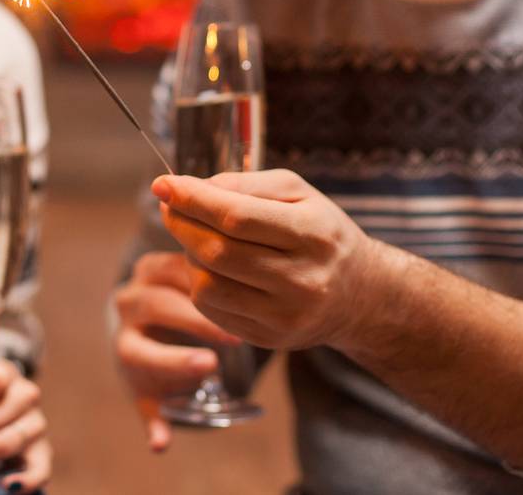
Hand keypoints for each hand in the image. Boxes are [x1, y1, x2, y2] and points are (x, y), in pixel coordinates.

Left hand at [112, 250, 244, 451]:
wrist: (136, 330)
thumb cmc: (152, 372)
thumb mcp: (152, 398)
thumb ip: (158, 419)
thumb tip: (159, 445)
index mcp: (126, 348)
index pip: (145, 355)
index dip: (177, 362)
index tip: (212, 367)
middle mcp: (126, 309)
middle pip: (159, 308)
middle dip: (198, 321)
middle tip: (236, 335)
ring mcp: (138, 280)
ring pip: (169, 272)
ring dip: (207, 285)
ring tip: (243, 298)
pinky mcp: (153, 260)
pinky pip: (179, 254)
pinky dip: (205, 263)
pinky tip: (237, 272)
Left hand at [153, 170, 381, 352]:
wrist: (359, 294)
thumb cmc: (321, 232)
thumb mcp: (297, 193)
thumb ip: (245, 184)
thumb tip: (191, 188)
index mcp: (313, 234)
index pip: (237, 217)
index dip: (193, 199)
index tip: (163, 184)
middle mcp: (302, 280)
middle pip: (218, 252)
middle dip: (182, 224)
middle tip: (170, 207)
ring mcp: (285, 316)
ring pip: (208, 285)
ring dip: (188, 255)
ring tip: (196, 237)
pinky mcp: (269, 339)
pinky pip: (212, 310)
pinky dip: (200, 283)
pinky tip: (210, 266)